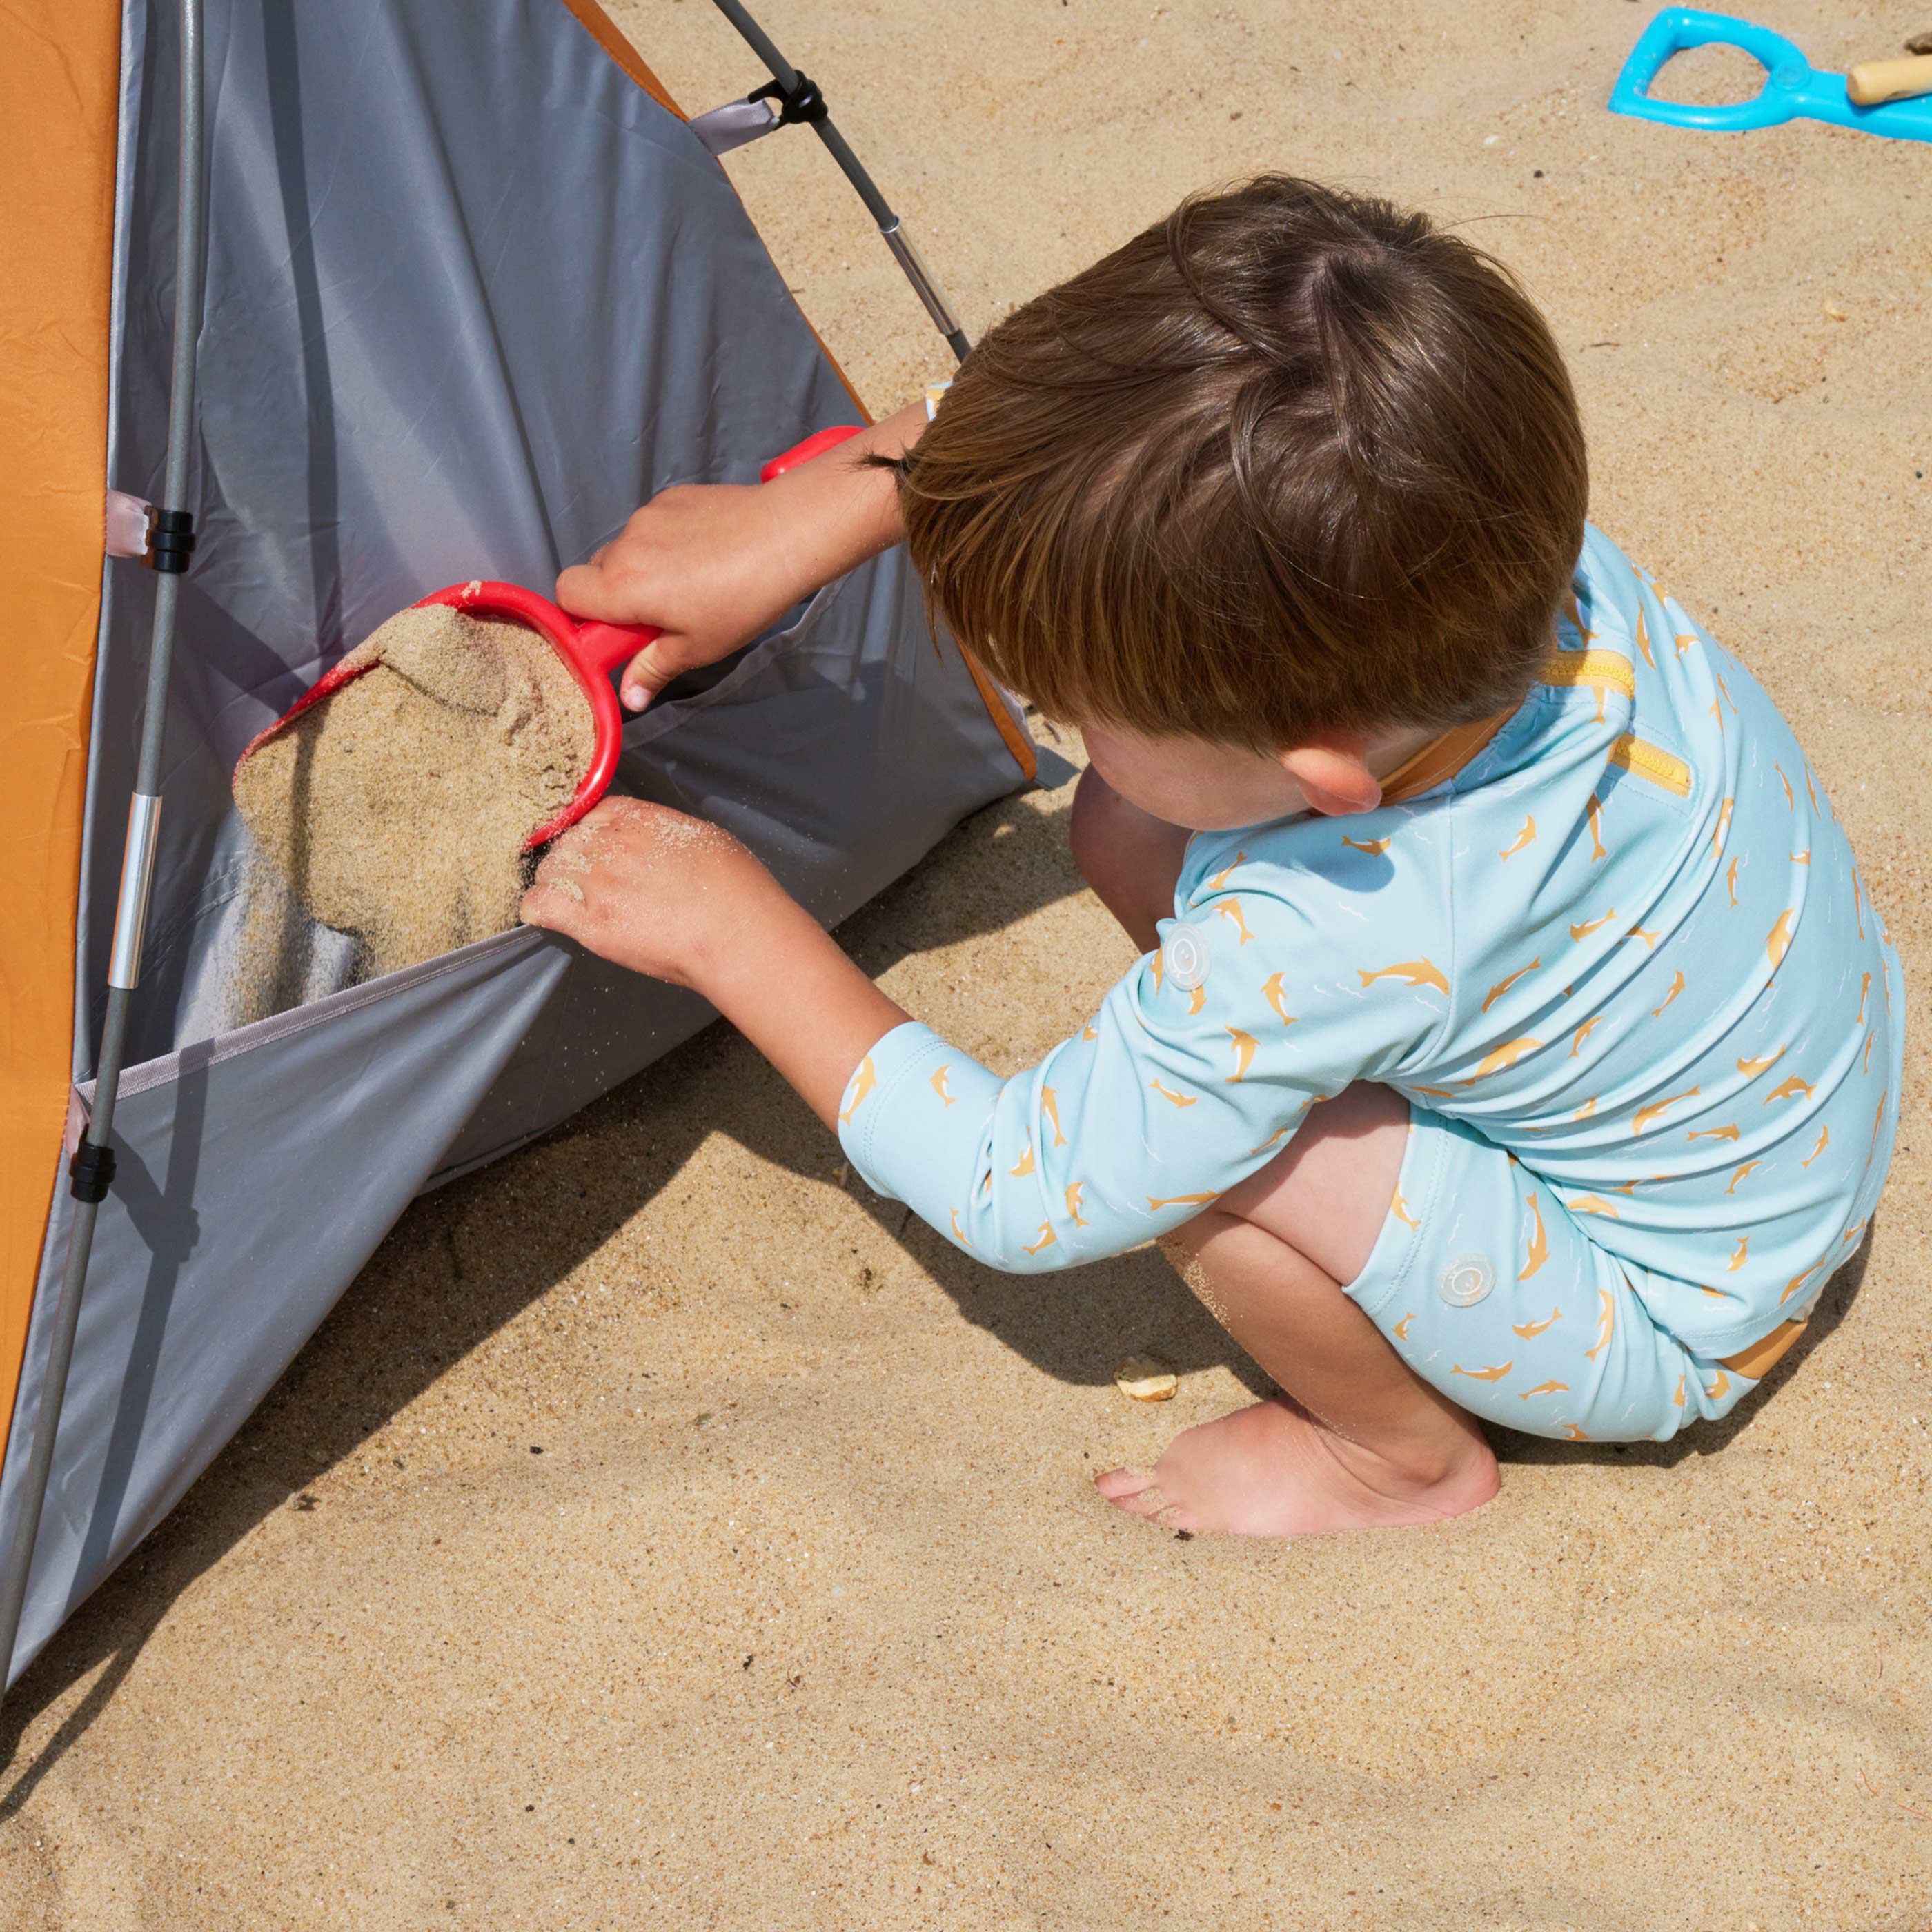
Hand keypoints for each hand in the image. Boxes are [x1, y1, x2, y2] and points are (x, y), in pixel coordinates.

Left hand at [520, 797, 778, 987]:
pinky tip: (548, 916)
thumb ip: (666, 834)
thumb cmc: (736, 889)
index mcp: (638, 817)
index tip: (595, 851)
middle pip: (566, 842)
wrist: (736, 932)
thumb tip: (655, 845)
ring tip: (571, 903)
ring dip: (556, 885)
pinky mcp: (589, 922)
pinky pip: (539, 906)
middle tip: (587, 884)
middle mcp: (610, 842)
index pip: (592, 813)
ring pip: (548, 872)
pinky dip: (538, 909)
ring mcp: (596, 881)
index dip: (589, 834)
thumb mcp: (704, 837)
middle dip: (572, 861)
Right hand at [554, 400, 925, 711]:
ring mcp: (647, 516)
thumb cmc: (744, 597)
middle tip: (660, 615)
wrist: (785, 535)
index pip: (565, 594)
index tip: (615, 632)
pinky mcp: (670, 497)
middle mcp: (625, 545)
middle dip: (617, 595)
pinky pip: (652, 526)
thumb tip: (629, 697)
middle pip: (595, 572)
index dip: (583, 616)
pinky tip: (704, 555)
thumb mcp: (698, 646)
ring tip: (691, 585)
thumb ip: (653, 668)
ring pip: (626, 549)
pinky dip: (666, 543)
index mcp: (621, 585)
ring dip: (644, 569)